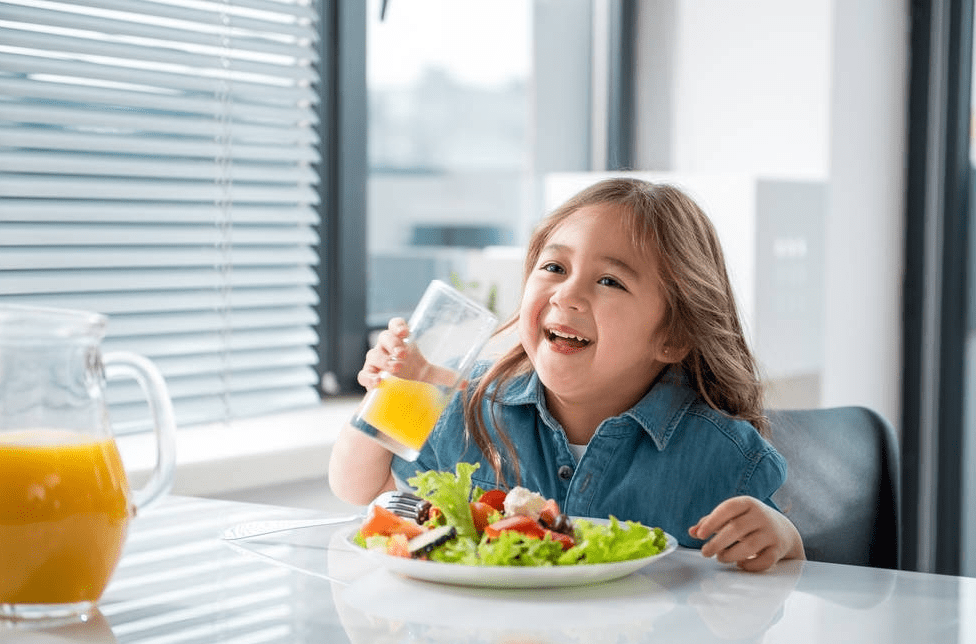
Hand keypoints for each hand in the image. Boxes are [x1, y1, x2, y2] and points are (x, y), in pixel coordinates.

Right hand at [357, 318, 458, 389]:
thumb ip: (444, 375)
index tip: (405, 332)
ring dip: (384, 360)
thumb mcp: (427, 372)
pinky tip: (377, 382)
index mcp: (400, 341)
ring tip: (395, 369)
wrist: (393, 389)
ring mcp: (375, 360)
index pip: (395, 325)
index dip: (398, 325)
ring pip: (373, 354)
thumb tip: (465, 382)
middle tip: (403, 354)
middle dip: (393, 344)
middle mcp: (385, 347)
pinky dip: (368, 377)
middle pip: (384, 337)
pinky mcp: (368, 374)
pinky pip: (364, 373)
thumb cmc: (410, 372)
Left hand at [688, 496, 804, 571]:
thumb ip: (711, 522)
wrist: (783, 530)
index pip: (728, 508)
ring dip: (730, 555)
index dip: (712, 521)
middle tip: (705, 552)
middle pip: (736, 529)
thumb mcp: (732, 516)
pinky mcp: (779, 549)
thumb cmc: (750, 522)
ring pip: (749, 546)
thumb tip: (692, 531)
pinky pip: (764, 560)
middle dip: (717, 543)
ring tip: (720, 558)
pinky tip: (740, 564)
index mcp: (747, 503)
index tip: (700, 535)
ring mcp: (772, 532)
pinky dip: (749, 565)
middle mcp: (761, 516)